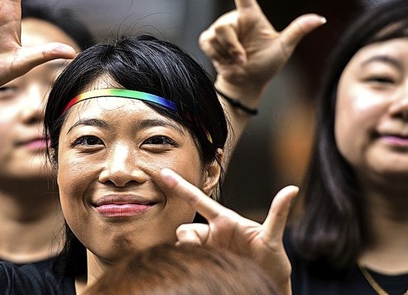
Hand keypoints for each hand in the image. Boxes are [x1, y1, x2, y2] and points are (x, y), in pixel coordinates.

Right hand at [160, 168, 297, 294]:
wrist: (267, 286)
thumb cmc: (271, 260)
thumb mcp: (273, 237)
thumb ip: (278, 213)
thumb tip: (292, 189)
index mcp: (224, 221)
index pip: (197, 200)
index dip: (181, 186)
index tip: (164, 173)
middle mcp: (211, 233)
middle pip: (186, 229)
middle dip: (187, 239)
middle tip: (197, 251)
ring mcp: (206, 249)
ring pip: (184, 246)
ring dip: (191, 255)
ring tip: (213, 265)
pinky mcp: (202, 264)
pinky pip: (187, 261)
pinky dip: (189, 265)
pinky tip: (201, 270)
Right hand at [199, 0, 325, 94]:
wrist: (247, 82)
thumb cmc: (266, 65)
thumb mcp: (284, 48)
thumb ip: (297, 30)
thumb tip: (320, 18)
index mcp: (251, 15)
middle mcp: (234, 19)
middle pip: (225, 26)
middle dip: (233, 46)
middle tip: (243, 58)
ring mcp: (219, 29)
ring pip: (217, 35)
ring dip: (227, 53)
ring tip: (236, 60)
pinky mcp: (208, 39)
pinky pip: (207, 43)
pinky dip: (217, 55)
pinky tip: (224, 60)